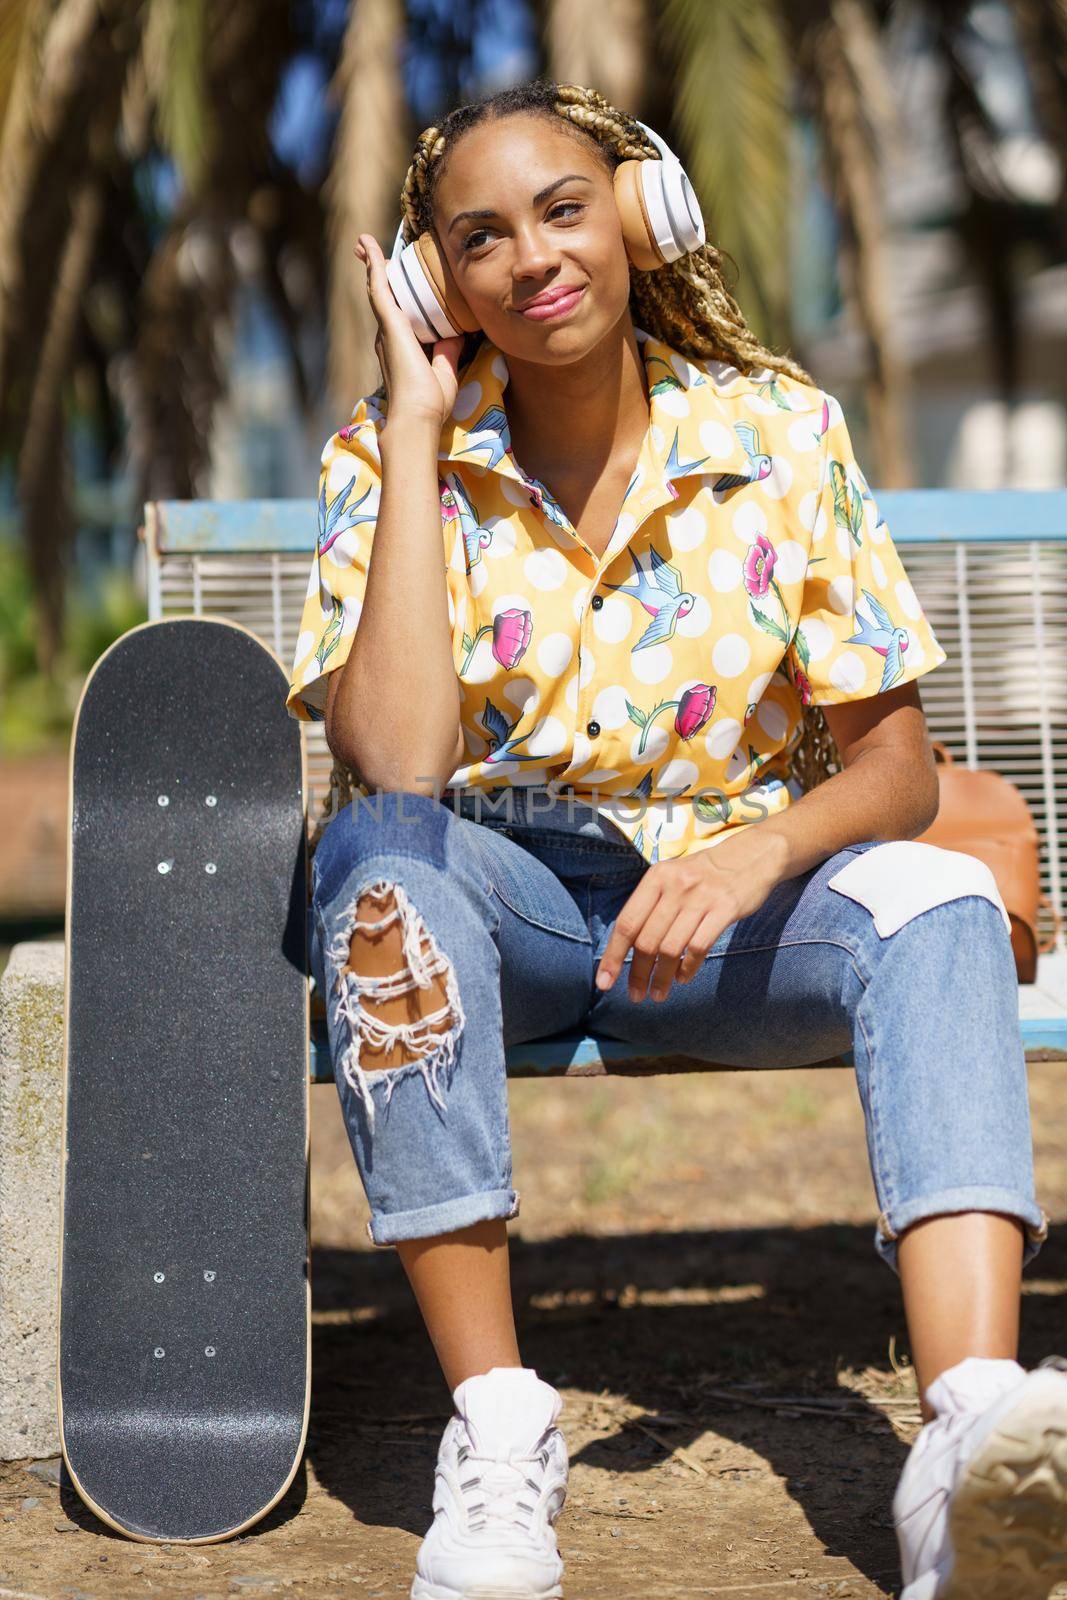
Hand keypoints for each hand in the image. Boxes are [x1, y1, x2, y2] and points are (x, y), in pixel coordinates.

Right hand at [355, 233, 464, 430]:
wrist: (418, 416)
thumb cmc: (430, 404)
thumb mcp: (444, 372)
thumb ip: (447, 352)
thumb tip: (455, 334)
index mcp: (400, 347)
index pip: (397, 314)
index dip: (395, 295)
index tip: (393, 279)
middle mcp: (388, 336)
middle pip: (382, 297)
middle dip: (376, 274)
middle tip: (367, 252)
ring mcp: (386, 329)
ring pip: (378, 288)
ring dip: (372, 263)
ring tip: (364, 243)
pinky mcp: (389, 324)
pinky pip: (380, 287)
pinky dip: (374, 264)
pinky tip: (370, 246)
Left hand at [594, 828, 786, 1001]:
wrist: (752, 855)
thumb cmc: (705, 873)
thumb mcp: (672, 877)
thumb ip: (651, 905)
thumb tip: (626, 948)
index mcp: (656, 878)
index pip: (627, 923)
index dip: (612, 956)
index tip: (604, 982)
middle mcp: (675, 886)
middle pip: (647, 940)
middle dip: (638, 973)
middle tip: (635, 995)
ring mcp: (701, 898)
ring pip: (671, 948)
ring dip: (662, 977)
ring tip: (658, 994)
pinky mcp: (725, 909)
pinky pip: (699, 947)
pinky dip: (688, 968)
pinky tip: (683, 978)